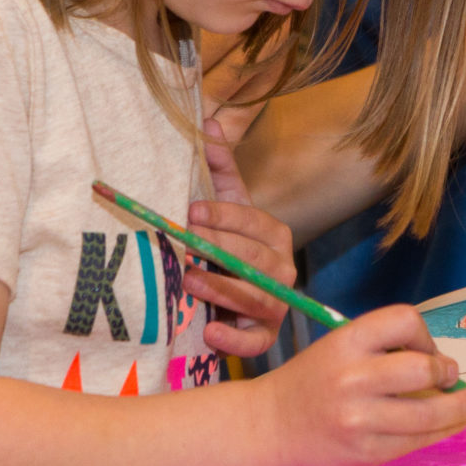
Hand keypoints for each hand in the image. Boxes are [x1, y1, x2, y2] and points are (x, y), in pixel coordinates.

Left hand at [188, 123, 295, 355]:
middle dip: (219, 249)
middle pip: (255, 259)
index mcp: (274, 234)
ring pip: (257, 298)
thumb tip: (207, 122)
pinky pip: (256, 342)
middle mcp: (282, 270)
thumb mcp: (223, 206)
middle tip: (183, 243)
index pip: (253, 222)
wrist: (230, 296)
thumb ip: (217, 169)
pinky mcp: (263, 336)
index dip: (223, 215)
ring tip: (189, 280)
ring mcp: (276, 305)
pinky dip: (235, 341)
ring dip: (222, 289)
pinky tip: (210, 331)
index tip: (190, 211)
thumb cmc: (226, 246)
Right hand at [261, 305, 465, 465]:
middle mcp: (353, 377)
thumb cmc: (312, 383)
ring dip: (460, 407)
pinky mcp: (367, 452)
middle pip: (425, 368)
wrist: (271, 427)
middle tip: (448, 377)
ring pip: (431, 412)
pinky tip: (451, 423)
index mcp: (346, 342)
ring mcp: (361, 419)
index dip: (425, 335)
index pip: (405, 321)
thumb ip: (382, 351)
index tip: (426, 350)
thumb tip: (443, 364)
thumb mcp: (338, 350)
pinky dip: (444, 430)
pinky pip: (419, 440)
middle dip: (446, 372)